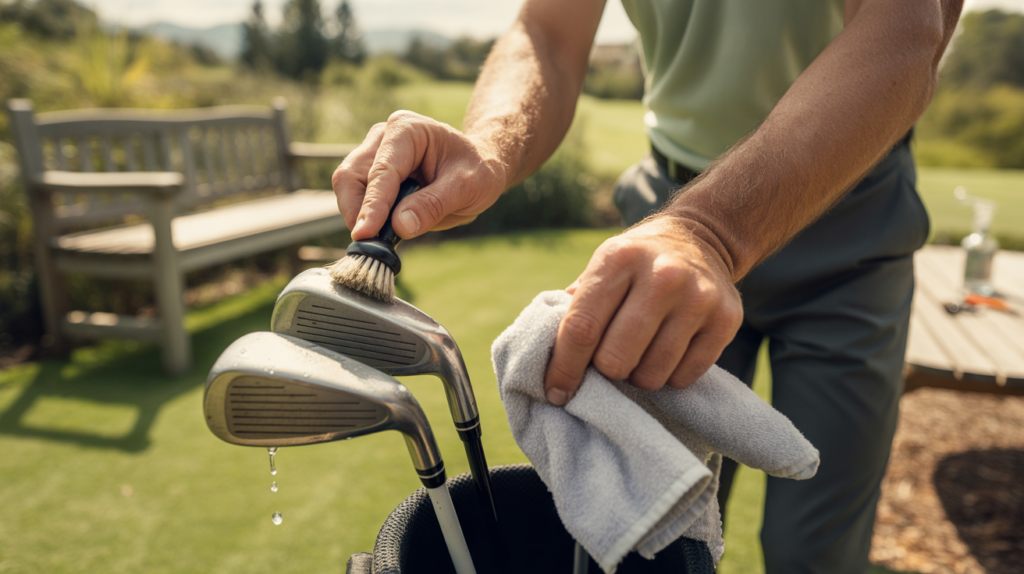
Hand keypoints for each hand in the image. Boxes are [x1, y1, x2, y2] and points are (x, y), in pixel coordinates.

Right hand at [332, 111, 507, 239]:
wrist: (480, 168)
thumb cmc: (477, 171)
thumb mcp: (467, 188)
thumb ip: (433, 205)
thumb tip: (400, 226)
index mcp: (407, 130)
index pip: (382, 171)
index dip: (373, 205)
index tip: (365, 234)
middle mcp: (383, 137)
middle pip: (351, 175)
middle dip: (357, 211)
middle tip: (370, 244)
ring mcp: (374, 154)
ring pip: (348, 186)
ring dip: (358, 216)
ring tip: (381, 240)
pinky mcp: (371, 174)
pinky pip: (356, 197)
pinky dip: (364, 217)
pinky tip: (382, 233)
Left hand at [543, 216, 742, 404]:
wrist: (702, 238)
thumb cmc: (637, 263)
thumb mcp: (602, 266)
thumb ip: (576, 307)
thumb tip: (545, 360)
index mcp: (619, 259)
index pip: (582, 328)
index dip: (564, 368)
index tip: (556, 392)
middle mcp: (662, 276)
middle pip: (616, 359)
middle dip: (605, 371)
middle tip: (608, 362)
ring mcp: (698, 298)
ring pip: (651, 374)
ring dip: (638, 376)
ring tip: (639, 355)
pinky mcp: (727, 320)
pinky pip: (685, 376)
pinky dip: (669, 375)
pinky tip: (667, 353)